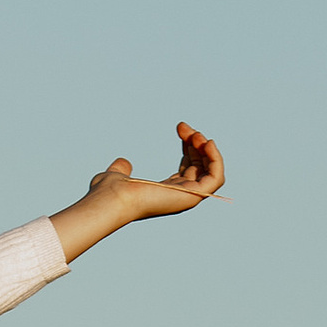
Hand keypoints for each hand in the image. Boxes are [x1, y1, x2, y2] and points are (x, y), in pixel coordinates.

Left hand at [51, 121, 224, 261]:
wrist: (113, 198)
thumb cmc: (110, 192)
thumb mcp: (116, 175)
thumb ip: (121, 169)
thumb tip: (123, 163)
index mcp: (164, 192)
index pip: (188, 169)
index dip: (189, 146)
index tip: (180, 128)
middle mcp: (178, 197)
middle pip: (200, 168)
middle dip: (197, 143)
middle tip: (184, 128)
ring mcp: (186, 199)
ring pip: (211, 173)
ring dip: (208, 150)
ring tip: (196, 134)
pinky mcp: (192, 196)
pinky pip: (216, 178)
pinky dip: (216, 159)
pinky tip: (207, 142)